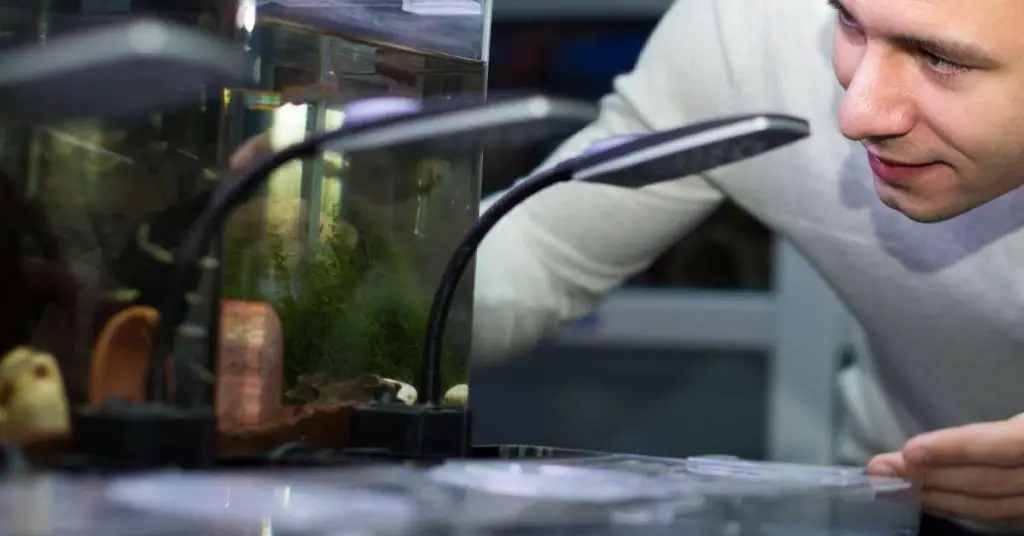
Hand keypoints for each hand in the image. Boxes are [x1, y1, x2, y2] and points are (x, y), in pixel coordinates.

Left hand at [868, 414, 1023, 524]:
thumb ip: (1004, 425)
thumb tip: (965, 422)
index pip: (1006, 446)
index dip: (957, 449)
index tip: (911, 449)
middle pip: (988, 480)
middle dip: (929, 475)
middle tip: (879, 466)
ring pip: (991, 502)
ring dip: (937, 494)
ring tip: (892, 481)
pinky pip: (1001, 512)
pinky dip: (962, 506)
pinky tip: (929, 497)